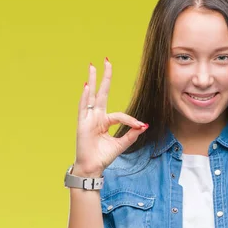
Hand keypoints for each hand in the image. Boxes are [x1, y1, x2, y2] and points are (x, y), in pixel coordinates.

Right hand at [73, 58, 147, 176]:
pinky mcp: (82, 123)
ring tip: (92, 66)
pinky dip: (85, 97)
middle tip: (106, 60)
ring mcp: (88, 119)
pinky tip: (87, 86)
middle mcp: (96, 117)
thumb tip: (144, 125)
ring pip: (91, 96)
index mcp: (105, 121)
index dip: (131, 120)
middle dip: (105, 77)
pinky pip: (84, 108)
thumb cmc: (103, 157)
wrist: (93, 167)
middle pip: (101, 93)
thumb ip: (131, 135)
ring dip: (92, 80)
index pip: (120, 115)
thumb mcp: (121, 144)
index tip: (140, 125)